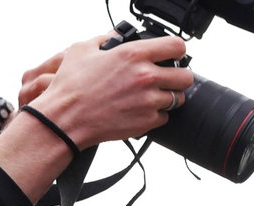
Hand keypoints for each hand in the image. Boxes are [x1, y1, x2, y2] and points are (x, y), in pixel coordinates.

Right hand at [24, 33, 193, 148]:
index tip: (174, 55)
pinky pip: (165, 116)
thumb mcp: (82, 50)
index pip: (176, 46)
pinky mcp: (149, 120)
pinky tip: (140, 109)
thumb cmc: (71, 85)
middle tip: (167, 79)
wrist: (67, 118)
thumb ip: (104, 39)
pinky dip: (156, 114)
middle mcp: (146, 76)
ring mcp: (149, 100)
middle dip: (178, 77)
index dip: (177, 50)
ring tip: (149, 95)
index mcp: (133, 55)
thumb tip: (115, 35)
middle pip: (186, 76)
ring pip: (178, 98)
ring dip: (168, 97)